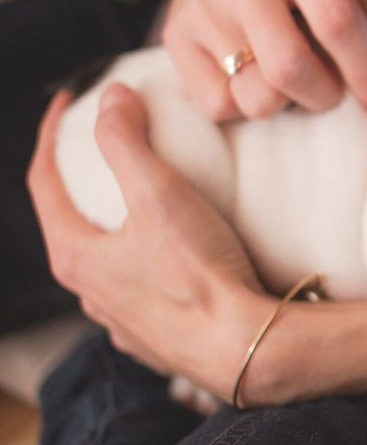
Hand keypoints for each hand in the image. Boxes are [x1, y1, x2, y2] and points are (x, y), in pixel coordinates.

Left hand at [28, 86, 366, 403]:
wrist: (246, 347)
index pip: (43, 182)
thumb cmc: (200, 274)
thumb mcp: (160, 195)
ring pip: (105, 263)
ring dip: (114, 227)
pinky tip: (171, 259)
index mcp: (76, 256)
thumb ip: (128, 142)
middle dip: (82, 182)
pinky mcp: (156, 339)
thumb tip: (112, 97)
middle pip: (70, 223)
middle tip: (105, 149)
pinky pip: (139, 292)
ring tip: (142, 203)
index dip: (51, 135)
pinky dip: (145, 264)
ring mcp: (121, 320)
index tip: (68, 103)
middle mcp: (89, 293)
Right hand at [123, 0, 366, 119]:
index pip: (335, 21)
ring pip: (255, 96)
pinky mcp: (175, 39)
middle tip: (335, 90)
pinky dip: (246, 106)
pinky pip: (219, 106)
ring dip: (287, 104)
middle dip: (326, 95)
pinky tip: (256, 79)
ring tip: (295, 80)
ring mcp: (201, 5)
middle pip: (290, 68)